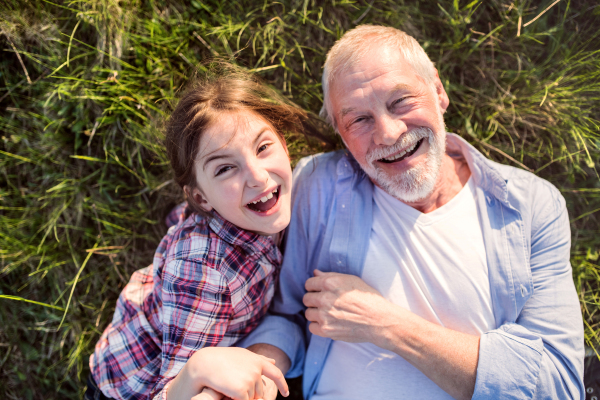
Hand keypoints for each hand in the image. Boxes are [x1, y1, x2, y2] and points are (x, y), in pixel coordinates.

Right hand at [167, 347, 287, 399]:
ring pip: (252, 398)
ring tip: (228, 385)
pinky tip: (227, 392)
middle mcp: (257, 369)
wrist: (204, 364)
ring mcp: (250, 380)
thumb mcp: (241, 355)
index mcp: (257, 360)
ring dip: (242, 396)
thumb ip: (258, 359)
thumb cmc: (220, 359)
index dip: (283, 384)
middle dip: (250, 392)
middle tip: (233, 384)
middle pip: (260, 391)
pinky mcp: (242, 391)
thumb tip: (273, 361)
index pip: (276, 373)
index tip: (286, 393)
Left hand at [303, 270, 393, 346]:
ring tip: (328, 314)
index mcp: (330, 283)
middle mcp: (325, 298)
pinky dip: (318, 326)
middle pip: (306, 299)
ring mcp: (324, 315)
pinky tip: (329, 323)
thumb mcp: (352, 280)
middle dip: (314, 300)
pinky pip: (311, 327)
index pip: (309, 284)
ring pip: (308, 313)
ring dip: (316, 313)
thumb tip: (315, 273)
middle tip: (325, 304)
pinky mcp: (326, 330)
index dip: (314, 288)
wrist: (379, 320)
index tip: (320, 292)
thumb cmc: (368, 298)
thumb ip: (331, 276)